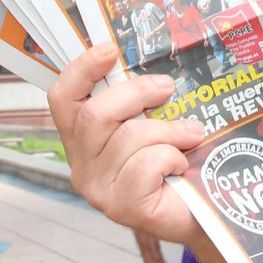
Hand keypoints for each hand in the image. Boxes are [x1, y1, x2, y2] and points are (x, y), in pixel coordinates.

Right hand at [47, 43, 204, 243]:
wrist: (199, 213)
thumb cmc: (175, 162)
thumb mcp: (153, 123)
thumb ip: (141, 102)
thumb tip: (155, 68)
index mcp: (83, 138)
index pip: (63, 98)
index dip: (81, 69)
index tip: (109, 49)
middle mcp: (82, 164)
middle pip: (96, 113)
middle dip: (137, 93)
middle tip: (167, 88)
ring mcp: (98, 188)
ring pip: (129, 137)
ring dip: (169, 130)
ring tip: (190, 134)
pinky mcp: (122, 206)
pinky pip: (147, 164)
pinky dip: (173, 157)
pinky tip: (181, 166)